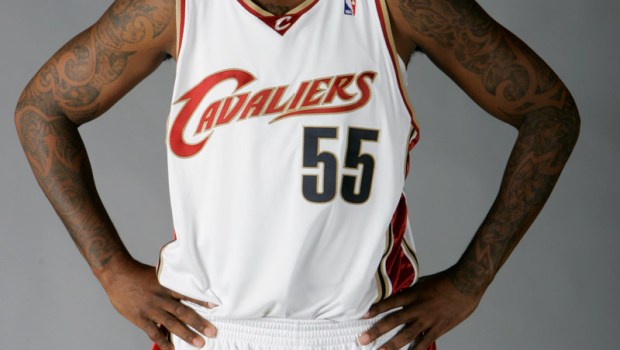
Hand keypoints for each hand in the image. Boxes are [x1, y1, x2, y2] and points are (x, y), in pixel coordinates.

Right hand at [98, 255, 217, 349]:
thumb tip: (184, 289)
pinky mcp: (140, 318)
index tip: (215, 306)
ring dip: (187, 334)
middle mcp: (161, 298)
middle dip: (199, 323)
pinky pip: (154, 332)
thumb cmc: (138, 274)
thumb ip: (170, 284)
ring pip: (172, 324)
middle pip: (183, 312)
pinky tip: (172, 349)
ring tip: (199, 343)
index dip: (201, 301)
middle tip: (212, 332)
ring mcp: (151, 309)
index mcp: (167, 286)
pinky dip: (164, 342)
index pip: (187, 294)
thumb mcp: (158, 275)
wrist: (117, 274)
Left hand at [358, 269, 483, 349]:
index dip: (375, 310)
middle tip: (363, 339)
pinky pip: (424, 342)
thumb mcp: (423, 282)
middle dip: (376, 331)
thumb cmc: (444, 280)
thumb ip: (410, 292)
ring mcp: (427, 320)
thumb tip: (399, 296)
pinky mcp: (438, 328)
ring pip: (406, 335)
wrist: (465, 283)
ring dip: (391, 345)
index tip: (362, 316)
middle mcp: (417, 308)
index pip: (389, 303)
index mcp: (412, 294)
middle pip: (393, 321)